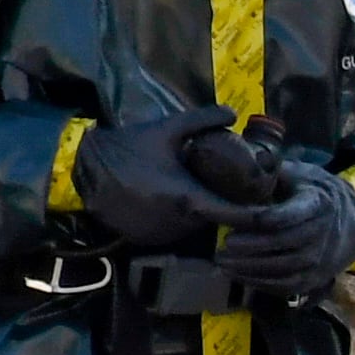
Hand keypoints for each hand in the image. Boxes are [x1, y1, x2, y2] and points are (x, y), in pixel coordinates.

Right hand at [72, 106, 266, 253]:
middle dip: (225, 211)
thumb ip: (202, 120)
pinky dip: (178, 223)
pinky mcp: (146, 242)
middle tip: (228, 191)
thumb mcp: (167, 130)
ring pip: (196, 231)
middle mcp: (179, 224)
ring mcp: (161, 237)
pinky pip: (174, 235)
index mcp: (190, 199)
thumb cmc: (129, 148)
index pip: (238, 217)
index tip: (271, 210)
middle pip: (217, 224)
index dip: (258, 216)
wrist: (83, 169)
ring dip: (200, 218)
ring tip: (199, 196)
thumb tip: (234, 112)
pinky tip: (172, 204)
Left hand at [217, 165, 354, 297]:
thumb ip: (270, 172)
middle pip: (282, 242)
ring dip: (250, 268)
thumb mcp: (296, 174)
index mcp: (317, 203)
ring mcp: (321, 259)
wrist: (348, 220)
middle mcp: (323, 233)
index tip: (225, 217)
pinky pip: (286, 286)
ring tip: (222, 262)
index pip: (283, 215)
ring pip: (283, 269)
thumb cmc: (311, 193)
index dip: (249, 218)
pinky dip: (260, 283)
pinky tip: (238, 274)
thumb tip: (238, 167)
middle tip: (222, 245)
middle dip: (249, 246)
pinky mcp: (315, 278)